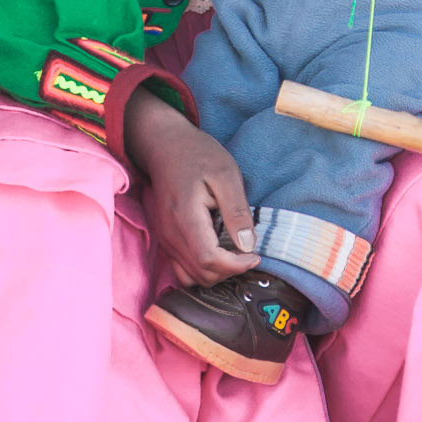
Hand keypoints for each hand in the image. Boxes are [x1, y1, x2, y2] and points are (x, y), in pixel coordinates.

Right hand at [124, 86, 260, 284]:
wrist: (165, 145)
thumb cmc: (198, 155)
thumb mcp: (226, 175)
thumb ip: (237, 211)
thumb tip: (248, 245)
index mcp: (185, 217)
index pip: (209, 260)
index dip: (236, 266)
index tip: (255, 254)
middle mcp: (170, 234)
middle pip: (201, 274)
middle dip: (230, 271)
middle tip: (249, 252)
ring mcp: (165, 238)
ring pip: (191, 276)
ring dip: (217, 273)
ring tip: (235, 254)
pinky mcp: (166, 239)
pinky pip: (182, 269)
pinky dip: (202, 270)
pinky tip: (219, 253)